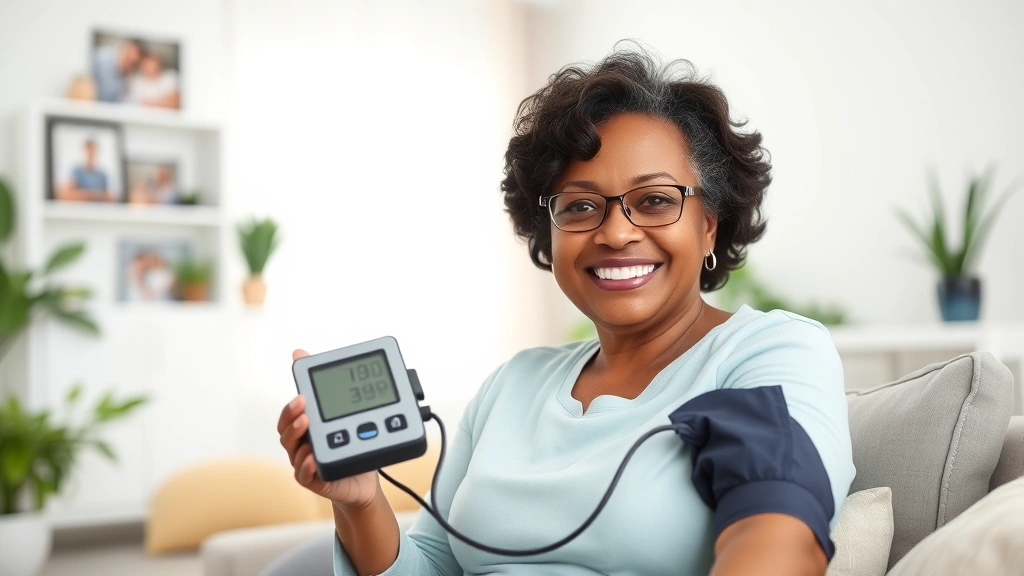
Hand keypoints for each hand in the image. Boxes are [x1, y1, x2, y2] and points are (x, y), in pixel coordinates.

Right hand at [279, 349, 381, 510]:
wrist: (363, 480)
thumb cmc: (351, 446)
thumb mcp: (346, 413)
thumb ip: (331, 386)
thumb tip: (303, 352)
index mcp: (307, 429)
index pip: (291, 415)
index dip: (291, 406)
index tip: (301, 396)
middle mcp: (303, 445)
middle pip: (286, 432)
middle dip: (291, 418)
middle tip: (303, 408)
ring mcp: (307, 463)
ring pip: (293, 451)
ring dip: (297, 437)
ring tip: (306, 425)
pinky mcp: (316, 480)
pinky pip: (304, 475)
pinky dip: (306, 466)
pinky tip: (312, 458)